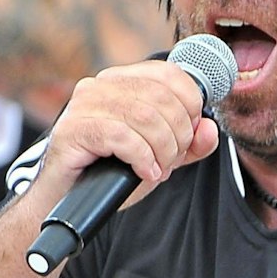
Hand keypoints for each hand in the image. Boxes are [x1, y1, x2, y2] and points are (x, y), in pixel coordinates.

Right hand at [28, 59, 218, 209]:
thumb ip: (189, 145)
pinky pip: (122, 137)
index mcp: (121, 81)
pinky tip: (144, 173)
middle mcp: (100, 86)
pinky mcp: (73, 130)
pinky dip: (142, 159)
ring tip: (158, 170)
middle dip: (178, 135)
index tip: (189, 136)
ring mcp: (83, 105)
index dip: (190, 104)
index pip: (169, 74)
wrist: (66, 203)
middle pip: (161, 97)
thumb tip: (210, 129)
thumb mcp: (159, 158)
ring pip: (144, 117)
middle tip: (172, 162)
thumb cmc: (108, 175)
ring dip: (162, 150)